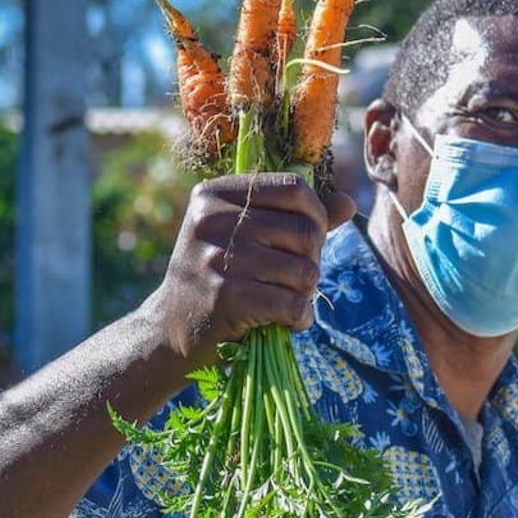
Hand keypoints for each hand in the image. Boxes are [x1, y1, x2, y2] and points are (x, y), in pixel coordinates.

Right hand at [149, 173, 357, 365]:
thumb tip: (348, 203)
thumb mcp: (246, 233)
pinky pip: (293, 304)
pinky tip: (288, 320)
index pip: (294, 188)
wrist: (169, 328)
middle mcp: (213, 220)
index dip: (315, 214)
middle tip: (294, 277)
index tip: (307, 237)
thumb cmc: (217, 274)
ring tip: (285, 298)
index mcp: (215, 194)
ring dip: (305, 292)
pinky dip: (299, 317)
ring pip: (305, 271)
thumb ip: (297, 216)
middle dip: (312, 258)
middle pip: (305, 232)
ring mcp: (218, 259)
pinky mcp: (226, 299)